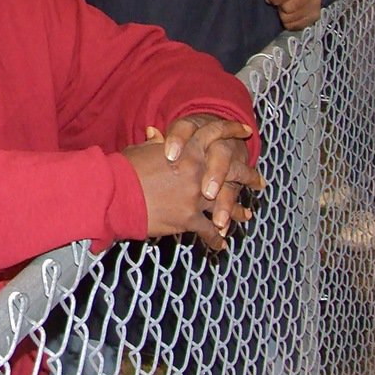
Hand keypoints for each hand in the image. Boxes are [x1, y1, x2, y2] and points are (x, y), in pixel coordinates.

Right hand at [126, 118, 262, 250]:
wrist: (115, 193)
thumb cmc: (125, 169)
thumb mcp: (141, 150)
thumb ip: (155, 143)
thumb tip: (157, 133)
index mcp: (187, 149)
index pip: (215, 134)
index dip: (232, 130)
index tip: (245, 131)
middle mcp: (197, 170)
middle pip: (232, 170)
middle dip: (248, 176)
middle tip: (259, 182)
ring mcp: (195, 196)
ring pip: (226, 204)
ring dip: (237, 211)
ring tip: (246, 216)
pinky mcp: (188, 219)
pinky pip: (209, 230)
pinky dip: (215, 238)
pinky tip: (219, 244)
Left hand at [260, 0, 322, 29]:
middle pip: (289, 7)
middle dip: (279, 5)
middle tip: (279, 1)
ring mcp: (316, 4)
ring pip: (292, 18)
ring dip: (283, 14)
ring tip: (284, 5)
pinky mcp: (315, 15)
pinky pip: (296, 25)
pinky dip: (289, 21)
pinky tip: (289, 12)